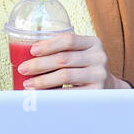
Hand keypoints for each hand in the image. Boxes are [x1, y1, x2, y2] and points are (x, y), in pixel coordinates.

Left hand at [17, 31, 131, 89]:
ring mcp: (99, 75)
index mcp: (93, 43)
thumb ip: (64, 50)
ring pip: (65, 76)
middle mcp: (99, 57)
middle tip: (23, 69)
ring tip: (28, 84)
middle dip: (39, 64)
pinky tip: (41, 94)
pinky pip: (70, 93)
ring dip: (43, 80)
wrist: (110, 88)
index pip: (68, 40)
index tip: (32, 50)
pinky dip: (52, 93)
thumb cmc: (87, 68)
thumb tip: (29, 54)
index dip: (48, 45)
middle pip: (63, 59)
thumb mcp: (81, 54)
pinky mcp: (96, 91)